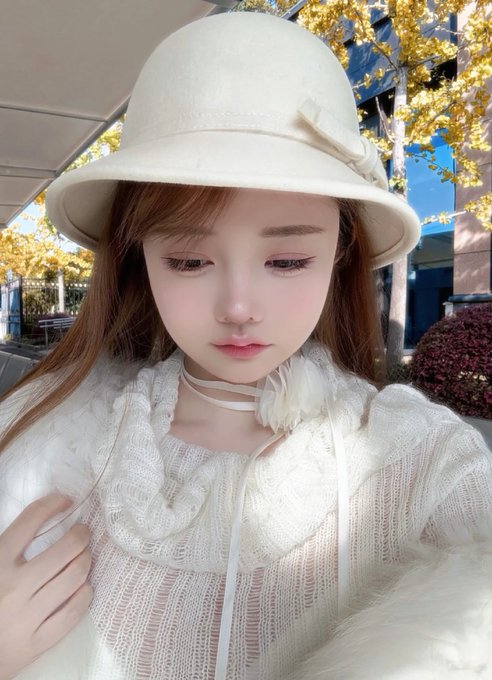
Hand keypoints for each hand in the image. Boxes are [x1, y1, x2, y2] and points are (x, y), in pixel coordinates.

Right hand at [0, 494, 92, 679]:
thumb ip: (9, 545)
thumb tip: (43, 515)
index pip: (31, 520)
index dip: (53, 504)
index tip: (66, 500)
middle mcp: (13, 586)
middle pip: (65, 549)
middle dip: (81, 535)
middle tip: (83, 532)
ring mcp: (26, 616)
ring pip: (75, 577)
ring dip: (86, 561)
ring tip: (83, 558)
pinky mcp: (35, 642)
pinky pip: (73, 612)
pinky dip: (84, 595)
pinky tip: (82, 588)